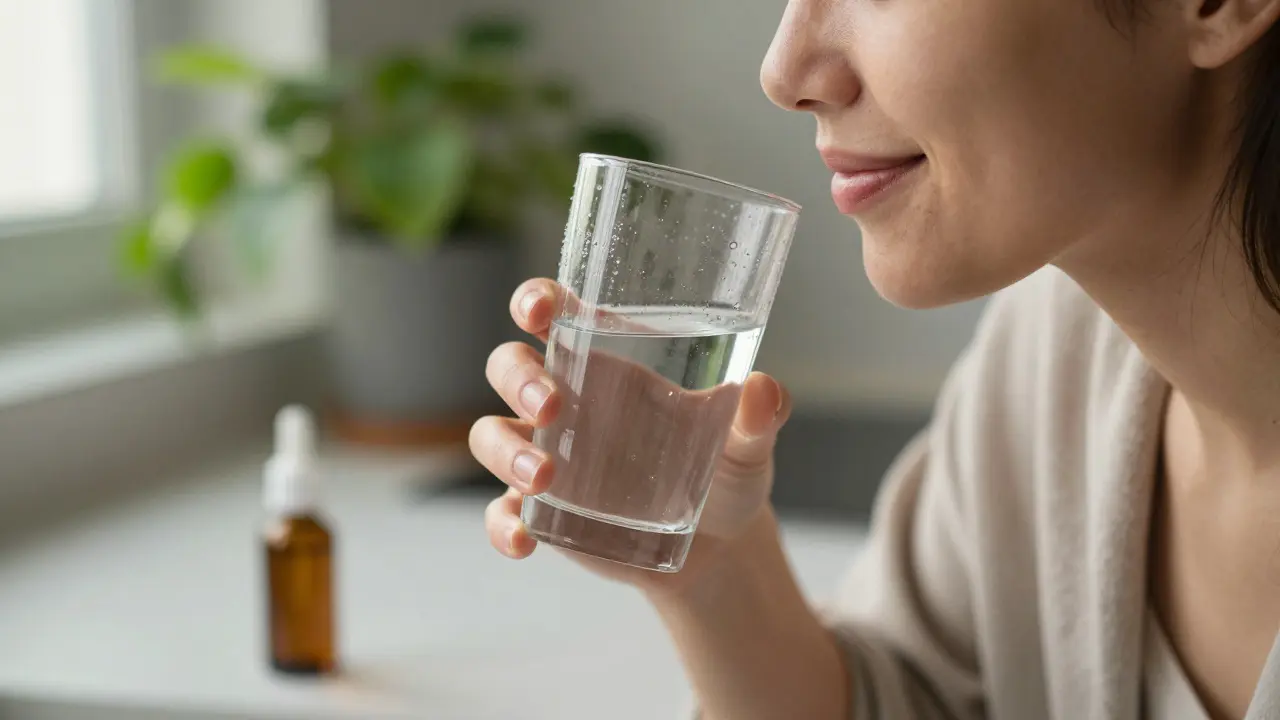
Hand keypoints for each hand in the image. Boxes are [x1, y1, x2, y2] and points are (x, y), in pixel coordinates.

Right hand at [469, 278, 792, 594]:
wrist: (719, 548)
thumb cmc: (725, 471)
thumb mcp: (748, 444)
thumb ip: (759, 417)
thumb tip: (765, 389)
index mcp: (606, 361)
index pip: (553, 312)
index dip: (535, 299)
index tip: (539, 308)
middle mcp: (566, 400)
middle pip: (509, 366)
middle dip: (519, 379)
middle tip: (552, 406)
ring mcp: (545, 454)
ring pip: (491, 435)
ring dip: (507, 451)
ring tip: (545, 477)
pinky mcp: (541, 512)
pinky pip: (499, 512)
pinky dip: (501, 524)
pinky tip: (523, 540)